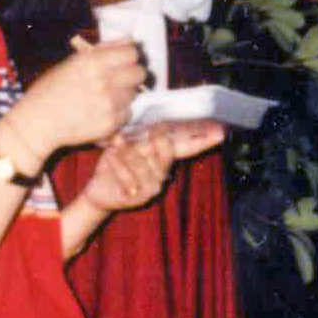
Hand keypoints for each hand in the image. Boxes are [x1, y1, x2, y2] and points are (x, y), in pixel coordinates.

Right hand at [7, 35, 148, 161]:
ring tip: (104, 97)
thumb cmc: (51, 88)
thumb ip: (104, 50)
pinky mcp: (110, 123)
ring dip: (124, 94)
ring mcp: (109, 104)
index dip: (128, 57)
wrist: (38, 121)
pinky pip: (127, 114)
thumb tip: (130, 40)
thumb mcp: (73, 62)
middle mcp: (105, 81)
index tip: (123, 62)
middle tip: (118, 80)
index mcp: (94, 62)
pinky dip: (118, 112)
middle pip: (139, 73)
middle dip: (131, 75)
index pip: (132, 53)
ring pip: (134, 94)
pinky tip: (101, 111)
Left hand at [78, 121, 223, 215]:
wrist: (98, 190)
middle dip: (156, 140)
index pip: (187, 147)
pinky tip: (109, 159)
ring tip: (116, 143)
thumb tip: (156, 120)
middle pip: (168, 152)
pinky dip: (117, 165)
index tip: (220, 131)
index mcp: (162, 159)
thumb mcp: (128, 144)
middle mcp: (162, 174)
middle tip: (147, 129)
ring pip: (144, 164)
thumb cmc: (115, 164)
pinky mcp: (139, 198)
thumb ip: (142, 134)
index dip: (203, 140)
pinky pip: (129, 177)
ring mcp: (153, 188)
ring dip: (127, 152)